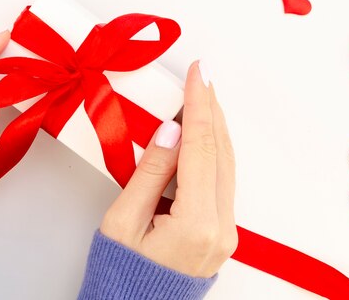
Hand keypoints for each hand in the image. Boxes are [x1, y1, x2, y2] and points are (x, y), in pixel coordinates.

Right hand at [100, 60, 237, 277]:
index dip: (199, 105)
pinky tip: (202, 134)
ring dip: (214, 128)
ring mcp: (226, 232)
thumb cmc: (121, 274)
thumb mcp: (123, 220)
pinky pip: (222, 180)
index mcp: (196, 223)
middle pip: (221, 152)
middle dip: (211, 109)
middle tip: (201, 77)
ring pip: (226, 165)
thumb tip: (171, 130)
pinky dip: (212, 151)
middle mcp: (221, 228)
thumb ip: (150, 172)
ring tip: (202, 97)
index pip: (201, 148)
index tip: (197, 74)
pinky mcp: (222, 232)